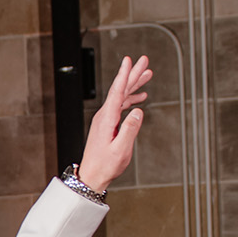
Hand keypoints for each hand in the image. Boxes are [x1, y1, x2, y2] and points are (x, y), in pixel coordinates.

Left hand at [77, 56, 149, 193]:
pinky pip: (120, 106)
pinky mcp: (107, 124)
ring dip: (133, 85)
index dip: (123, 75)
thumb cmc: (104, 165)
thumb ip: (130, 129)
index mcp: (106, 119)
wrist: (91, 175)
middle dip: (132, 74)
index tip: (128, 60)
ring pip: (121, 96)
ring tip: (146, 75)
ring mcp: (105, 119)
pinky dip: (130, 99)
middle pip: (120, 90)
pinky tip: (139, 98)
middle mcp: (104, 116)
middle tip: (144, 61)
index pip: (117, 92)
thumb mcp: (121, 149)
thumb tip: (138, 111)